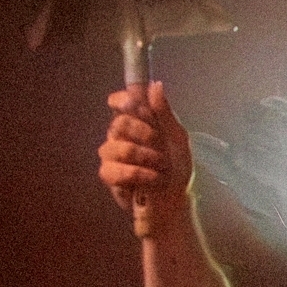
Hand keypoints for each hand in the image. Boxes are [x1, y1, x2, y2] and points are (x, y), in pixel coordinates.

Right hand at [97, 81, 191, 236]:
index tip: (134, 103)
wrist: (176, 200)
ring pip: (117, 147)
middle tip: (160, 147)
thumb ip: (164, 113)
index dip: (123, 100)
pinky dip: (137, 174)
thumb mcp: (177, 138)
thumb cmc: (176, 168)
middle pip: (119, 123)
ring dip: (145, 157)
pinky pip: (113, 170)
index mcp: (136, 123)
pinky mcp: (110, 177)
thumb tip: (155, 85)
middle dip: (144, 134)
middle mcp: (120, 136)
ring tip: (160, 167)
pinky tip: (152, 179)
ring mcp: (112, 156)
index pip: (119, 103)